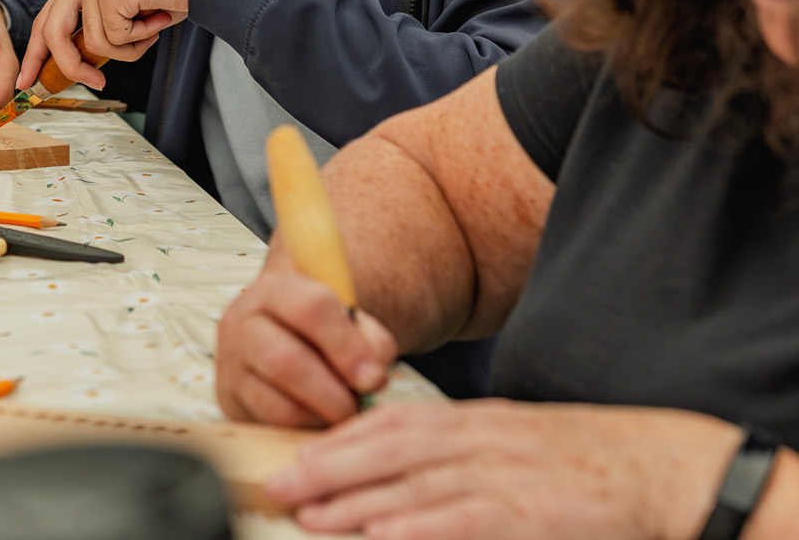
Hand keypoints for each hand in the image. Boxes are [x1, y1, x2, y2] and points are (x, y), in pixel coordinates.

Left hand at [16, 0, 223, 91]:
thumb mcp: (122, 12)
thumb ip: (97, 31)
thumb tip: (79, 67)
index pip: (46, 21)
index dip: (35, 53)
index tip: (27, 81)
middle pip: (54, 34)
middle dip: (72, 67)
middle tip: (97, 83)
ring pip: (96, 43)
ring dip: (130, 47)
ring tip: (151, 26)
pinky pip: (118, 38)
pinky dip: (142, 38)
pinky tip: (157, 17)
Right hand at [217, 239, 396, 426]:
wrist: (280, 332)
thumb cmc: (321, 328)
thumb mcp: (349, 322)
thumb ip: (370, 342)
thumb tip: (371, 379)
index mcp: (274, 289)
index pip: (309, 309)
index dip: (347, 347)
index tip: (374, 377)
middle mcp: (241, 322)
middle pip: (285, 361)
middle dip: (333, 394)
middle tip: (358, 406)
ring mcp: (230, 363)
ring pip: (279, 404)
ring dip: (321, 417)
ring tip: (340, 413)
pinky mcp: (230, 399)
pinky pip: (272, 426)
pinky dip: (305, 428)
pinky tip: (318, 418)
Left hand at [268, 399, 744, 539]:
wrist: (669, 469)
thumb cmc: (592, 465)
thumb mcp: (519, 445)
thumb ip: (465, 455)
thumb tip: (405, 484)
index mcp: (478, 422)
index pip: (393, 423)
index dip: (338, 441)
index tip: (295, 458)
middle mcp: (483, 440)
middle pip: (390, 450)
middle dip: (328, 469)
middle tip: (279, 488)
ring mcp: (508, 475)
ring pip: (417, 485)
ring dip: (358, 502)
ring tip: (311, 516)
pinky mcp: (534, 513)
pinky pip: (468, 519)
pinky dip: (423, 526)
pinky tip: (385, 536)